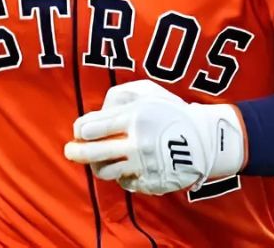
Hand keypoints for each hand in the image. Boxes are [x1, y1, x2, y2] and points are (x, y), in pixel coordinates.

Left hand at [64, 80, 244, 194]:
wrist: (204, 140)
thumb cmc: (171, 110)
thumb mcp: (147, 90)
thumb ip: (119, 96)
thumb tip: (96, 113)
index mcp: (135, 117)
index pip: (92, 127)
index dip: (80, 130)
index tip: (80, 131)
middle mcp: (137, 143)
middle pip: (93, 153)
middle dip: (76, 152)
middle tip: (69, 151)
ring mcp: (144, 165)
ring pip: (105, 172)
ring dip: (97, 166)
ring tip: (98, 159)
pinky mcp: (150, 182)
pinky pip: (125, 182)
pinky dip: (122, 175)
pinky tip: (128, 165)